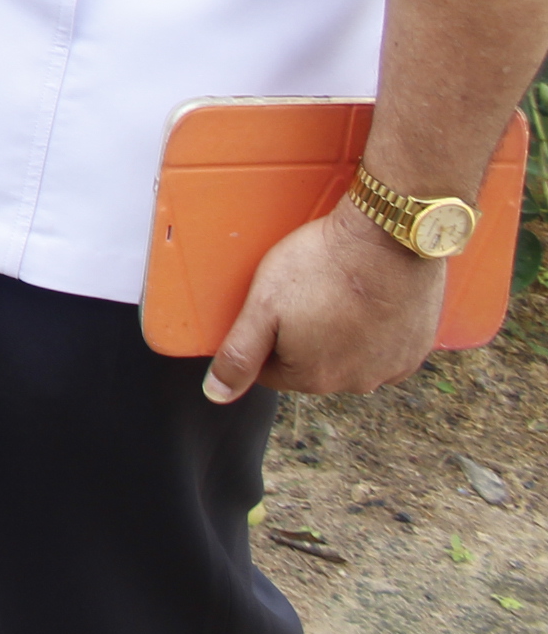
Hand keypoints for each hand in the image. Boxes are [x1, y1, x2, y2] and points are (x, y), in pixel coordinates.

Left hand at [205, 203, 448, 401]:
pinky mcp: (416, 349)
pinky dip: (374, 330)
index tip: (274, 304)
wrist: (388, 238)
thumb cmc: (320, 266)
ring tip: (336, 292)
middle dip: (302, 336)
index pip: (269, 370)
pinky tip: (368, 301)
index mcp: (312, 377)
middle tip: (306, 292)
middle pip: (311, 365)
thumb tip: (217, 395)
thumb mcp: (263, 306)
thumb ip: (239, 356)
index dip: (264, 335)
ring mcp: (391, 369)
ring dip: (339, 334)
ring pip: (349, 357)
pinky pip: (383, 348)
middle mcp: (355, 384)